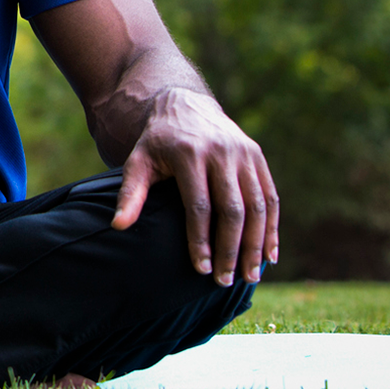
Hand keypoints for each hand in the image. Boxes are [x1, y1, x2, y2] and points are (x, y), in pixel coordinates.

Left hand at [110, 88, 279, 285]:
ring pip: (257, 206)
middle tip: (225, 282)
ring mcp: (244, 153)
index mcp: (189, 154)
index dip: (201, 240)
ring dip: (256, 244)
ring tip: (251, 276)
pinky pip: (270, 197)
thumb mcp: (138, 161)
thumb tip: (118, 226)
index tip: (201, 269)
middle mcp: (222, 152)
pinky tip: (270, 255)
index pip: (198, 205)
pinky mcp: (257, 157)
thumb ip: (130, 193)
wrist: (184, 106)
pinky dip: (272, 227)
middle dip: (230, 249)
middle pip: (232, 209)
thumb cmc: (157, 143)